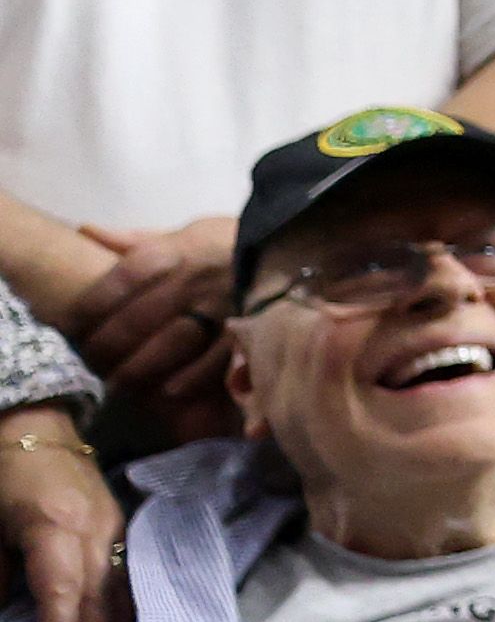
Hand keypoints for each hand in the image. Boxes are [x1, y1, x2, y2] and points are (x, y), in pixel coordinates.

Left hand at [0, 419, 122, 621]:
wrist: (32, 426)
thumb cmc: (0, 477)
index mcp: (54, 527)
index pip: (62, 594)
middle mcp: (95, 529)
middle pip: (98, 597)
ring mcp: (116, 525)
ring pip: (122, 588)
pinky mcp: (122, 524)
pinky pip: (129, 575)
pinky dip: (127, 607)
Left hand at [67, 221, 236, 433]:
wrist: (301, 248)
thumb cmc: (234, 243)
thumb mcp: (190, 230)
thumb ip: (138, 238)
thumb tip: (85, 229)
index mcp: (176, 251)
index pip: (117, 281)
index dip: (85, 309)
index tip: (67, 328)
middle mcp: (195, 280)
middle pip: (135, 320)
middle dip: (103, 348)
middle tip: (88, 363)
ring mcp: (222, 308)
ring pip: (168, 346)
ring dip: (136, 370)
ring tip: (117, 384)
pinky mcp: (247, 333)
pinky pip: (210, 364)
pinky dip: (185, 381)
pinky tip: (165, 392)